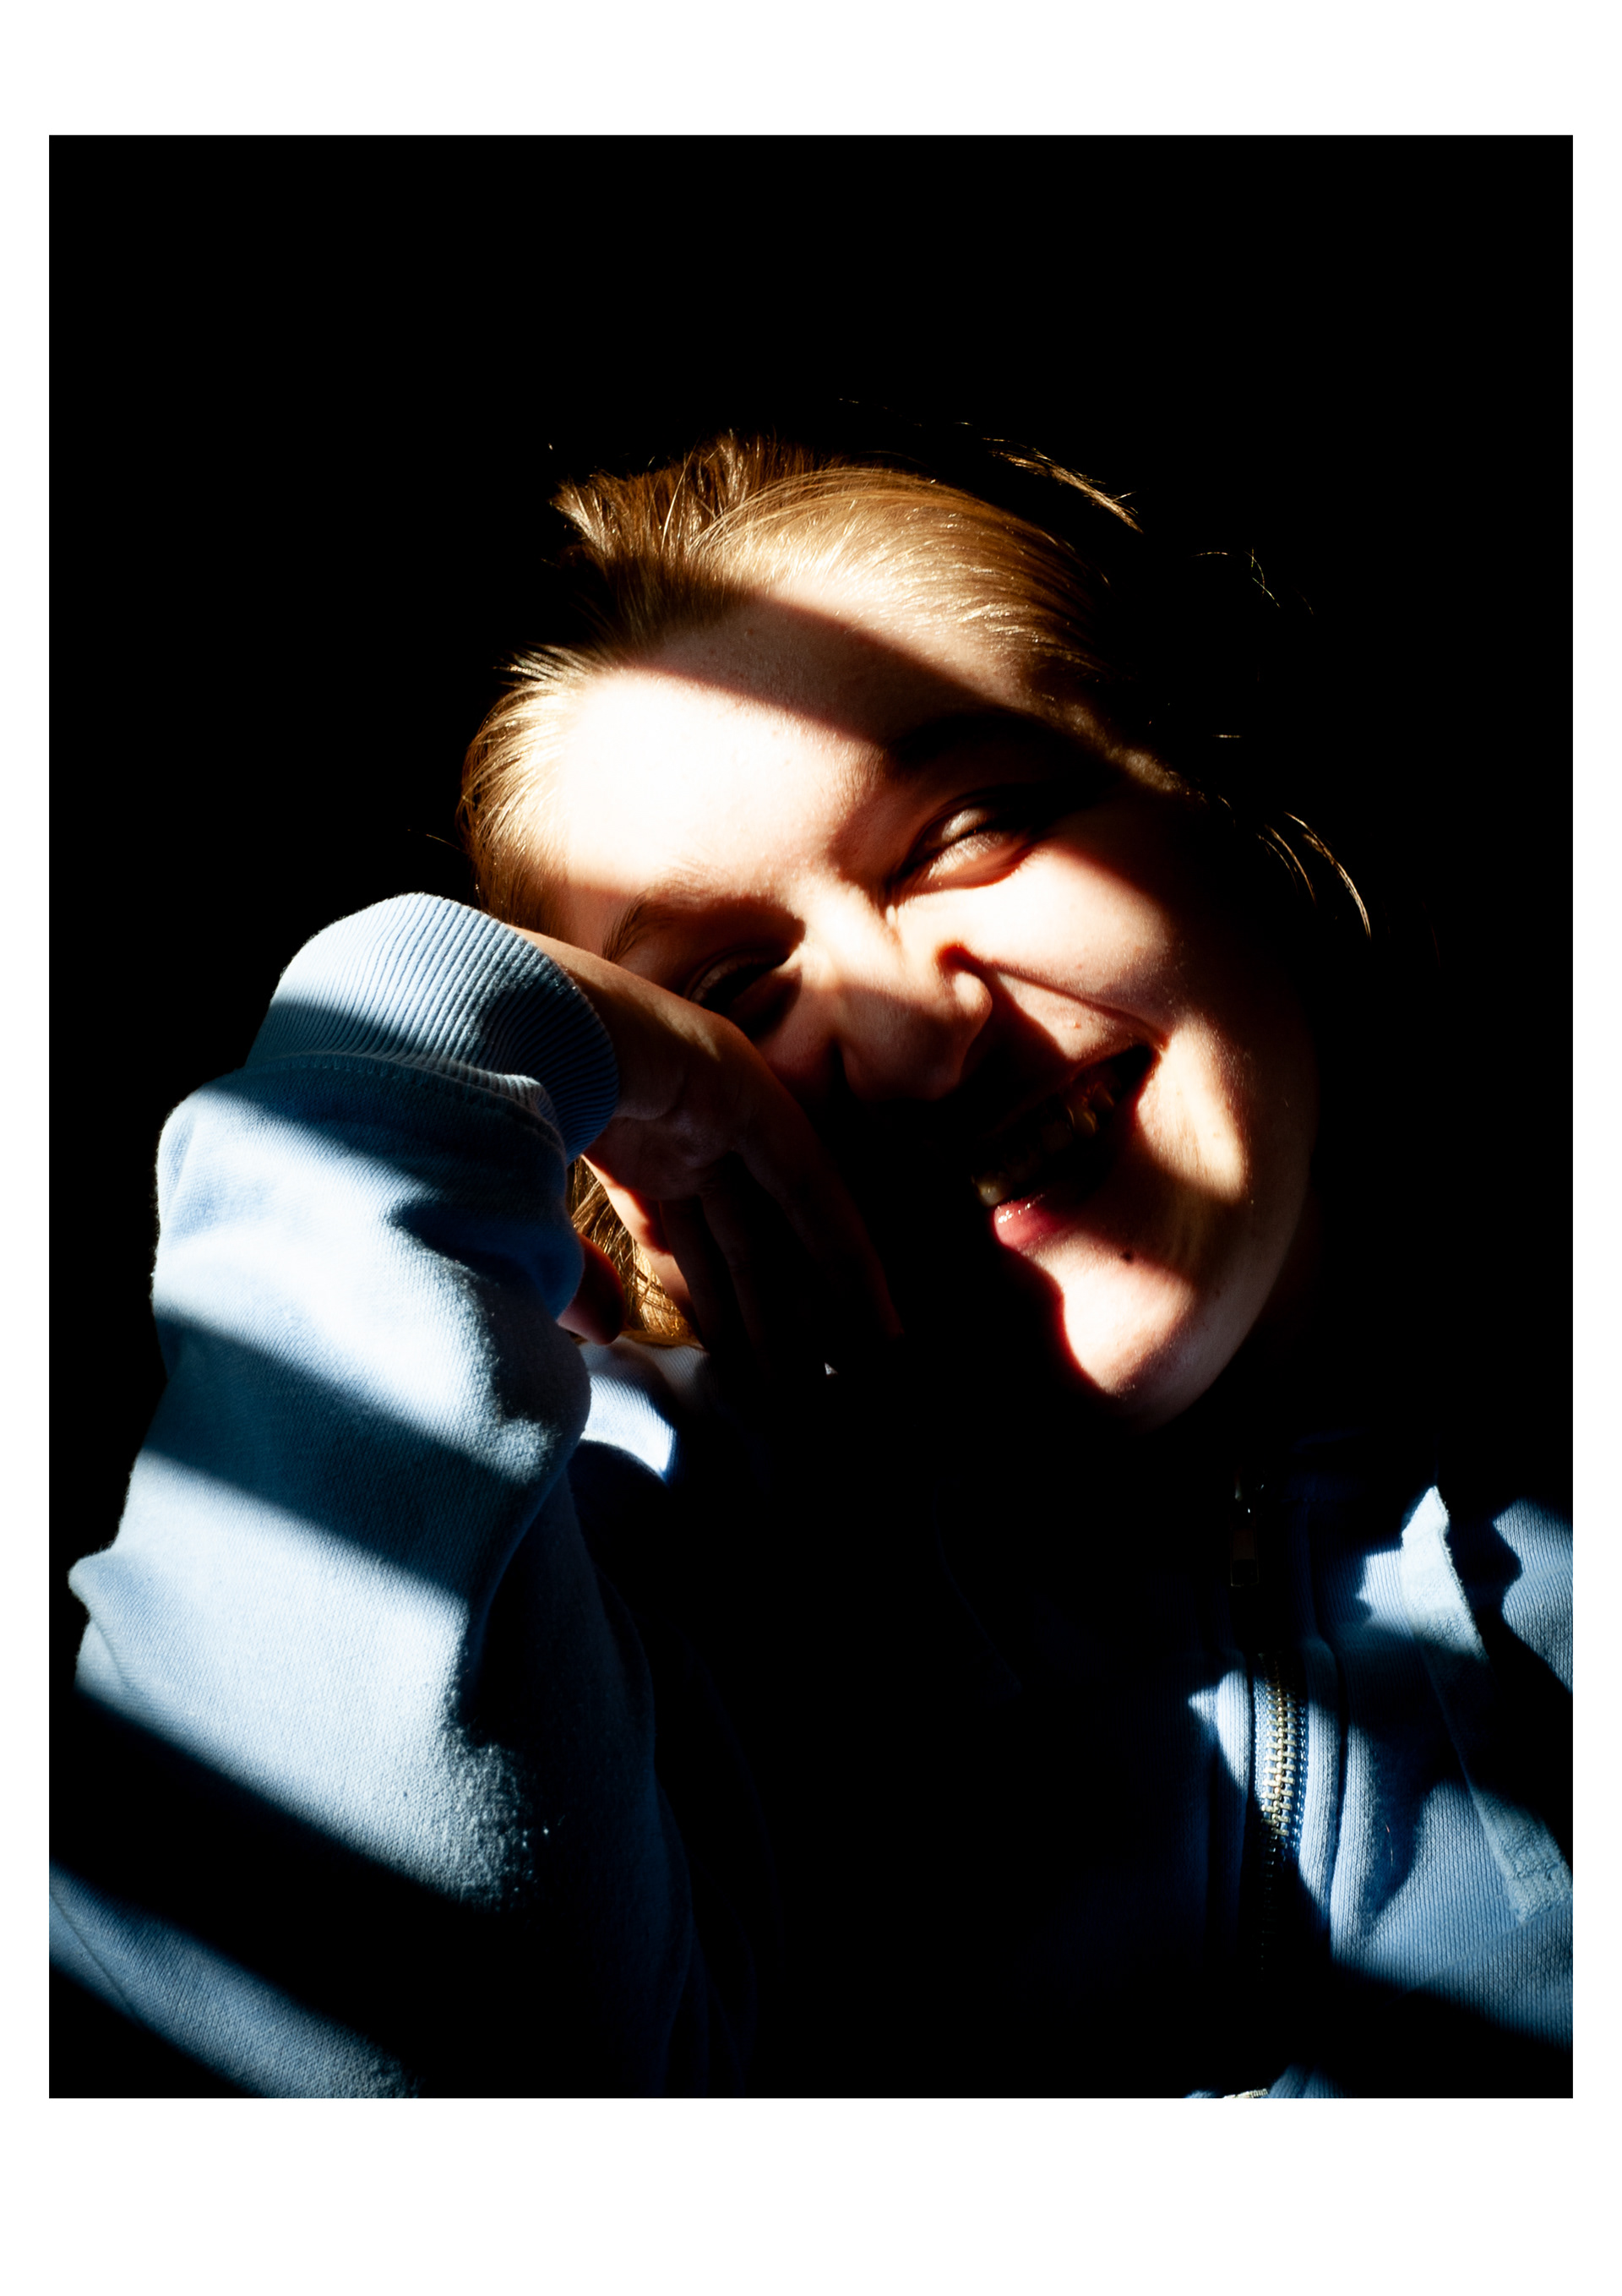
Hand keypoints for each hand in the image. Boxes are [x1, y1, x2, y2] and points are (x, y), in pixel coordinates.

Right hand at [509, 929, 902, 1372]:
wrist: (465, 1029)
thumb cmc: (467, 1123)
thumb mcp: (518, 1224)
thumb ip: (570, 1277)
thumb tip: (609, 1328)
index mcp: (614, 1153)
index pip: (683, 1245)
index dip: (717, 1313)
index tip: (741, 1383)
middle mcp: (671, 1127)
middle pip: (737, 1242)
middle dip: (770, 1324)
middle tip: (805, 1402)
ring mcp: (709, 1102)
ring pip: (776, 1222)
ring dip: (814, 1303)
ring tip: (855, 1379)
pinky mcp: (742, 1085)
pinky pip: (804, 1180)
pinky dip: (840, 1249)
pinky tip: (873, 1316)